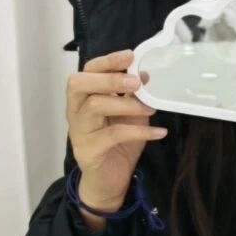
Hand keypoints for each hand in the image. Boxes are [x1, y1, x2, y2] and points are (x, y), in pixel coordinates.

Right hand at [66, 50, 166, 219]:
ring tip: (151, 108)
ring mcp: (79, 131)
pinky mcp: (88, 150)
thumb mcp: (130, 114)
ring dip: (126, 103)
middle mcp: (75, 111)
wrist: (110, 180)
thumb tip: (145, 74)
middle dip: (108, 78)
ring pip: (94, 107)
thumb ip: (133, 95)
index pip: (87, 71)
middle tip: (135, 82)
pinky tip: (159, 132)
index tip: (130, 55)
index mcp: (84, 98)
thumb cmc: (118, 142)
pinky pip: (113, 135)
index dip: (107, 61)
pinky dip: (139, 131)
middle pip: (79, 84)